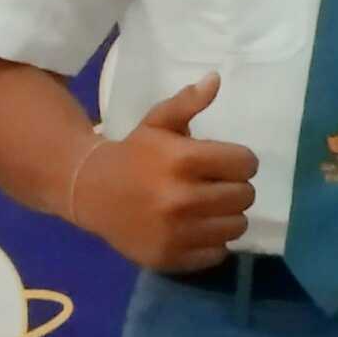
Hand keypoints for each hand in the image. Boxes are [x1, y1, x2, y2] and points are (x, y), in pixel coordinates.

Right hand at [68, 73, 259, 272]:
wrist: (90, 192)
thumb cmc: (133, 154)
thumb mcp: (157, 123)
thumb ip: (188, 103)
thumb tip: (215, 79)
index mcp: (182, 160)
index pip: (246, 163)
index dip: (240, 161)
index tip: (225, 162)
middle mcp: (180, 198)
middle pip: (245, 196)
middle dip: (235, 187)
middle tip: (215, 185)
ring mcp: (175, 232)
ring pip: (237, 226)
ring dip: (227, 216)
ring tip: (207, 207)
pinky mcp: (169, 257)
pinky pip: (218, 253)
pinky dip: (212, 242)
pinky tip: (194, 228)